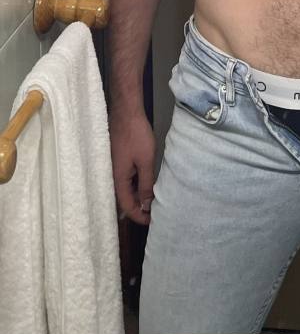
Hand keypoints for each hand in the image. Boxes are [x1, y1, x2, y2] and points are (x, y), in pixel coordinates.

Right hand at [109, 110, 155, 225]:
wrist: (126, 112)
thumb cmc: (136, 135)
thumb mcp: (146, 161)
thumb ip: (146, 184)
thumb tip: (146, 205)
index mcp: (118, 179)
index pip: (127, 206)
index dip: (139, 216)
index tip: (152, 221)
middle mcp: (112, 176)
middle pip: (123, 199)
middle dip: (137, 208)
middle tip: (152, 214)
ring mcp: (113, 167)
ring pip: (124, 188)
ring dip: (136, 196)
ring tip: (151, 201)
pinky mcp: (116, 160)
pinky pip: (125, 178)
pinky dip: (134, 185)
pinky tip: (144, 184)